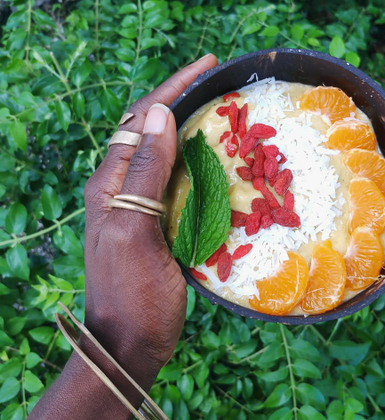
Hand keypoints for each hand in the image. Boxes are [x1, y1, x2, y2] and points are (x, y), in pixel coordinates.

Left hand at [82, 54, 217, 388]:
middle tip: (221, 88)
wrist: (132, 341)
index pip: (140, 120)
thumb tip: (157, 113)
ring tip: (226, 118)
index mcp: (112, 184)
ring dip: (196, 135)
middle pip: (154, 133)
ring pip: (170, 158)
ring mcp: (144, 208)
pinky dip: (202, 170)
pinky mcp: (162, 225)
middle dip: (185, 104)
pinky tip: (222, 166)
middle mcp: (125, 189)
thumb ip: (144, 173)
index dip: (172, 89)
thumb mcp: (136, 231)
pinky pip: (182, 186)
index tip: (206, 66)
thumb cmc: (133, 294)